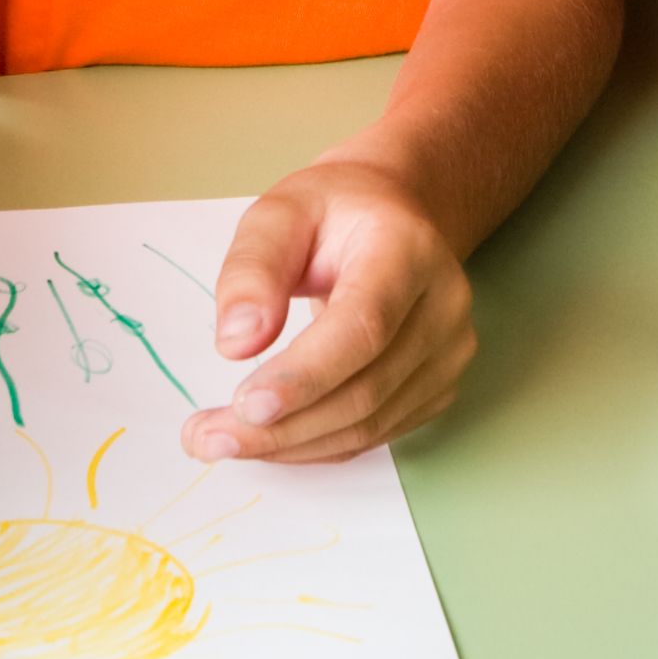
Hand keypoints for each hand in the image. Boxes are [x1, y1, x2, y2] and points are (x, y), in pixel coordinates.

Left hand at [187, 160, 476, 464]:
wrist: (392, 217)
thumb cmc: (332, 213)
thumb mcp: (278, 212)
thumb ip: (253, 269)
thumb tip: (236, 343)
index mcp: (408, 250)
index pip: (364, 325)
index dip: (306, 374)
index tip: (244, 405)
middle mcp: (443, 305)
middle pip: (365, 388)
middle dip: (282, 426)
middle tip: (208, 437)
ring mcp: (448, 352)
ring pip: (369, 424)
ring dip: (291, 445)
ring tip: (222, 440)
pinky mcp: (439, 386)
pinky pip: (374, 434)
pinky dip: (315, 446)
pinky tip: (268, 439)